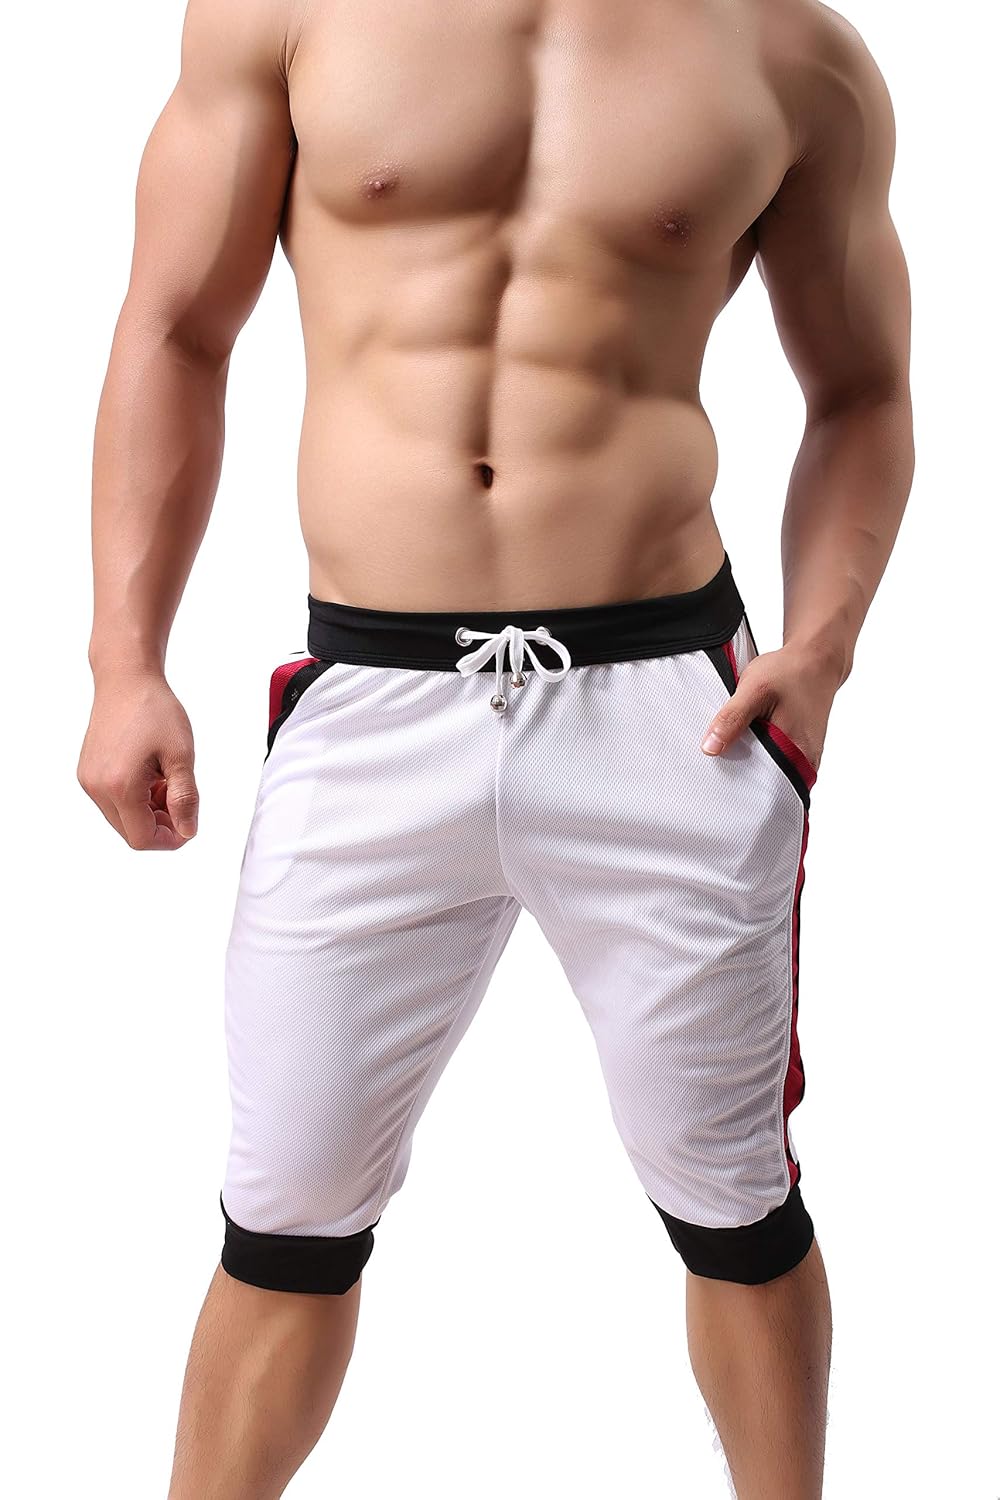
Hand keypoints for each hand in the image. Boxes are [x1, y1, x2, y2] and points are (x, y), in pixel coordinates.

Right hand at [77, 670, 198, 848]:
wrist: (126, 679)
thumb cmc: (155, 711)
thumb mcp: (181, 755)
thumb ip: (185, 798)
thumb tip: (188, 831)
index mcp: (119, 786)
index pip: (143, 839)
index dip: (171, 838)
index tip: (190, 820)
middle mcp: (96, 788)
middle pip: (131, 832)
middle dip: (161, 823)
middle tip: (179, 793)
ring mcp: (88, 780)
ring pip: (123, 818)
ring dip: (149, 810)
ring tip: (165, 778)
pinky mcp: (87, 772)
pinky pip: (113, 801)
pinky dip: (135, 797)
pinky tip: (150, 772)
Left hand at [700, 645, 837, 772]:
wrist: (815, 660)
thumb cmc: (790, 672)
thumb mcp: (754, 690)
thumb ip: (732, 719)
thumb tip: (710, 748)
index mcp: (797, 754)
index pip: (762, 787)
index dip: (737, 782)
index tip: (717, 772)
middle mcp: (805, 762)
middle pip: (764, 782)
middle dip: (741, 773)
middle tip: (723, 754)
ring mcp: (804, 757)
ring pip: (768, 770)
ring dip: (749, 760)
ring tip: (737, 743)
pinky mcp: (799, 750)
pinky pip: (773, 759)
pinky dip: (758, 751)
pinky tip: (750, 737)